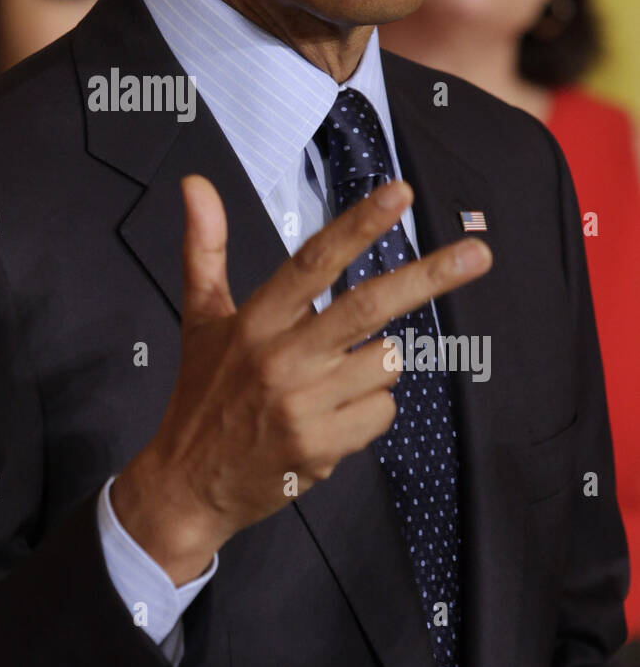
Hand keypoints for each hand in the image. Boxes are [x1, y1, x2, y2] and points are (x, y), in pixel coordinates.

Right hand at [111, 174, 491, 583]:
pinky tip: (332, 416)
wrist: (188, 483)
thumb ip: (204, 247)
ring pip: (386, 363)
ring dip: (377, 363)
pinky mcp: (321, 446)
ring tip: (333, 378)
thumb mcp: (200, 317)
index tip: (398, 194)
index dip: (358, 225)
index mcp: (255, 320)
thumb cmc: (202, 393)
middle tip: (478, 254)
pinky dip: (369, 409)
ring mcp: (303, 405)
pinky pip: (382, 411)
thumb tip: (195, 183)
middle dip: (429, 277)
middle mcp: (281, 358)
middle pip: (368, 307)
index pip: (313, 262)